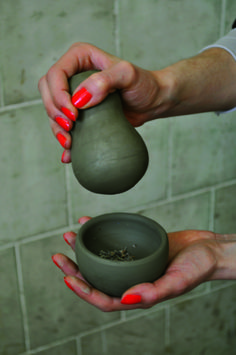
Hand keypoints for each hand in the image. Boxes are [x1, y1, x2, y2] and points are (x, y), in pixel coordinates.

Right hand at [38, 43, 172, 162]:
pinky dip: (64, 139)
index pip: (55, 74)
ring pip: (52, 110)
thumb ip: (105, 80)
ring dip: (56, 128)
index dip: (58, 95)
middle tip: (70, 128)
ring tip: (69, 143)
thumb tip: (80, 99)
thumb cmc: (144, 84)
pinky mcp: (80, 113)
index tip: (74, 114)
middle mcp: (73, 74)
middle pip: (48, 92)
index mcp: (80, 58)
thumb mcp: (128, 75)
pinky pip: (64, 125)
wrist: (152, 101)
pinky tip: (68, 154)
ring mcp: (74, 94)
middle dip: (54, 112)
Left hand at [52, 217, 225, 311]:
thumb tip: (125, 299)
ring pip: (101, 260)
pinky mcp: (136, 247)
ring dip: (82, 250)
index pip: (104, 299)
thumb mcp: (178, 282)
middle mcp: (131, 280)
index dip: (84, 292)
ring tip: (69, 236)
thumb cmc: (197, 268)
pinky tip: (88, 221)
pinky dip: (100, 233)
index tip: (67, 277)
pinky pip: (113, 241)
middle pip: (97, 279)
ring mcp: (133, 264)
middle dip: (75, 269)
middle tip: (58, 256)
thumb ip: (153, 293)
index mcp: (137, 294)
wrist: (208, 249)